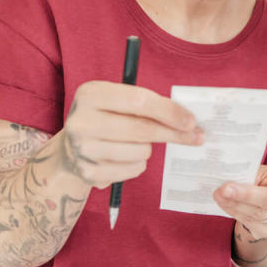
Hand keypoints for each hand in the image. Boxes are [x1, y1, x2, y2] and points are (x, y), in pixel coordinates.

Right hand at [58, 80, 203, 186]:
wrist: (69, 150)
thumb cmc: (105, 119)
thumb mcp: (116, 101)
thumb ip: (146, 104)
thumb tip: (188, 119)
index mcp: (91, 94)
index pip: (138, 100)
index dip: (169, 111)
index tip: (191, 120)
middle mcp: (82, 121)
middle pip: (142, 129)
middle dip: (173, 133)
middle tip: (196, 137)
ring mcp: (83, 149)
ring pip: (140, 151)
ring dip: (148, 149)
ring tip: (136, 143)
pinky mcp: (88, 173)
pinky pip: (133, 169)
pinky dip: (138, 164)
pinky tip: (125, 157)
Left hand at [214, 163, 266, 239]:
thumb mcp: (264, 169)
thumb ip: (252, 173)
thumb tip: (228, 175)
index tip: (266, 191)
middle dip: (244, 196)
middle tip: (224, 189)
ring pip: (258, 215)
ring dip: (235, 205)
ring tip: (219, 195)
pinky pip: (250, 223)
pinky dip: (235, 212)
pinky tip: (225, 203)